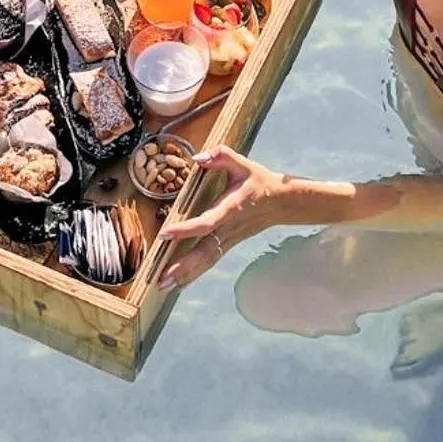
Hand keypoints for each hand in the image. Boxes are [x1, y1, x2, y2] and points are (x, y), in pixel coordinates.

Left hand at [158, 145, 284, 289]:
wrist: (282, 202)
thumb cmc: (260, 182)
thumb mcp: (243, 164)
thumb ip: (222, 156)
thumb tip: (199, 157)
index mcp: (230, 209)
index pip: (206, 223)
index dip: (186, 230)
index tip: (165, 233)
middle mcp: (228, 229)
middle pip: (203, 252)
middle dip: (182, 267)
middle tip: (160, 277)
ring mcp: (229, 240)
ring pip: (205, 261)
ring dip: (185, 275)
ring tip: (163, 285)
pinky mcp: (229, 244)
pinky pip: (209, 261)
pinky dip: (194, 273)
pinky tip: (178, 281)